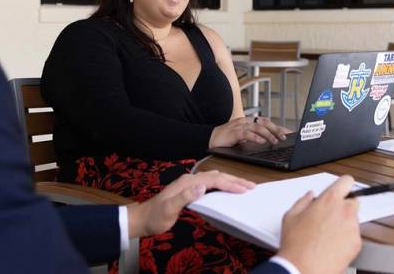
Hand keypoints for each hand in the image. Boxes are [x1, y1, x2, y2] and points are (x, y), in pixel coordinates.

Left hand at [127, 170, 254, 237]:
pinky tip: (228, 188)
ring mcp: (190, 183)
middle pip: (217, 175)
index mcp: (187, 182)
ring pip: (215, 177)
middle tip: (252, 186)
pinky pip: (211, 183)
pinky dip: (223, 184)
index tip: (244, 189)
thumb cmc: (155, 217)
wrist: (142, 219)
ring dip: (231, 180)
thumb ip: (184, 197)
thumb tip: (203, 186)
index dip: (230, 183)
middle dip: (235, 180)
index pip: (214, 180)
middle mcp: (190, 179)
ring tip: (244, 185)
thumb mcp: (168, 209)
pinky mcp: (190, 189)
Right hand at [209, 116, 289, 147]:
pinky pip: (246, 133)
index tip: (288, 133)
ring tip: (275, 141)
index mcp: (248, 121)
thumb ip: (254, 136)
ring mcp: (239, 126)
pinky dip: (255, 137)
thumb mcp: (243, 137)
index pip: (266, 122)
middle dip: (275, 130)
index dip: (277, 127)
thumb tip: (269, 141)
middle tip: (284, 137)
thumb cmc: (227, 139)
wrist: (210, 138)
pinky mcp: (233, 133)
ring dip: (268, 134)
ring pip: (257, 127)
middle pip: (264, 122)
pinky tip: (261, 141)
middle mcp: (245, 121)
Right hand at [276, 174, 361, 273]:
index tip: (341, 190)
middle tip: (330, 218)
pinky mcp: (357, 243)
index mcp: (330, 200)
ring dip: (345, 224)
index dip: (343, 186)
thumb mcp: (291, 216)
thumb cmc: (296, 245)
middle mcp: (344, 210)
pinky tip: (333, 246)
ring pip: (353, 220)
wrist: (303, 269)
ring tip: (328, 236)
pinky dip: (347, 240)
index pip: (347, 181)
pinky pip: (354, 236)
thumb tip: (310, 196)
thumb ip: (303, 201)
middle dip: (343, 207)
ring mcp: (353, 227)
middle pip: (353, 201)